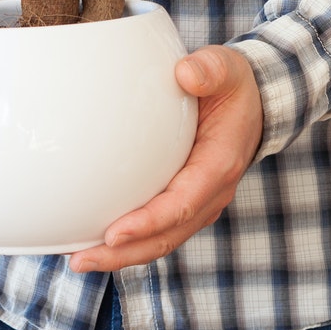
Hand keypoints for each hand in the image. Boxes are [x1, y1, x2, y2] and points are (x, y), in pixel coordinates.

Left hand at [70, 44, 263, 272]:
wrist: (253, 104)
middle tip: (80, 261)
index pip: (182, 204)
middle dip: (123, 254)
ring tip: (77, 260)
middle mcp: (210, 195)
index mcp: (218, 165)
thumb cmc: (232, 86)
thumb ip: (210, 70)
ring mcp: (197, 204)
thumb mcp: (227, 68)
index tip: (114, 234)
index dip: (149, 223)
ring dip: (119, 256)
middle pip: (166, 236)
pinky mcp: (182, 204)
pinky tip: (90, 241)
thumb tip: (185, 73)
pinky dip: (125, 242)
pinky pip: (155, 230)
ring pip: (158, 241)